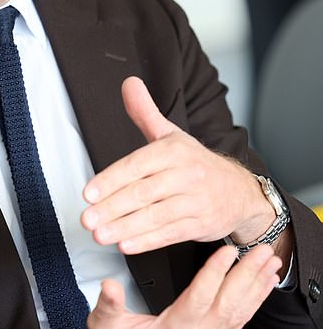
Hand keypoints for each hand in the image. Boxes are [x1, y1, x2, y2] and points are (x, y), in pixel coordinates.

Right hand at [63, 243, 281, 328]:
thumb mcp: (103, 323)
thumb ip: (108, 303)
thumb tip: (109, 286)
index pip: (199, 298)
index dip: (214, 273)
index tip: (226, 251)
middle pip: (228, 303)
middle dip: (247, 274)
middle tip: (261, 251)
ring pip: (239, 311)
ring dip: (257, 285)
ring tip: (271, 262)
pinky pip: (239, 320)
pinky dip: (255, 299)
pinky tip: (264, 284)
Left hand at [80, 76, 274, 254]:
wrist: (240, 191)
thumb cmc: (197, 164)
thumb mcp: (172, 135)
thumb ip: (145, 112)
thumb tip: (128, 83)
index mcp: (175, 150)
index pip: (137, 165)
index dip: (111, 179)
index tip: (89, 193)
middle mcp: (187, 174)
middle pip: (143, 192)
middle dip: (112, 207)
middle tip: (88, 218)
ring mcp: (196, 201)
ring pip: (155, 215)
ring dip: (124, 227)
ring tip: (100, 234)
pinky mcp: (202, 224)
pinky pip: (171, 233)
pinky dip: (147, 241)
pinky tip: (126, 245)